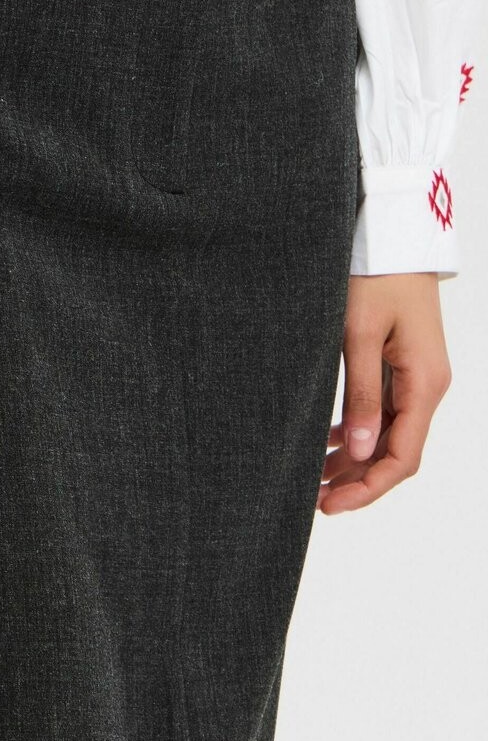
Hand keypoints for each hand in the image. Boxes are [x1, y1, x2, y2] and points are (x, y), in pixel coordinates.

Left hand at [317, 272, 450, 514]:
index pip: (402, 457)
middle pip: (397, 453)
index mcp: (424, 384)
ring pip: (388, 436)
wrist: (393, 234)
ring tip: (314, 479)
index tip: (331, 505)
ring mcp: (416, 378)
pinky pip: (383, 413)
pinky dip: (358, 432)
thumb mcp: (358, 335)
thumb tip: (360, 451)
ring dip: (355, 460)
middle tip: (315, 501)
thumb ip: (359, 395)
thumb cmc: (375, 276)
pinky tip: (329, 443)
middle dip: (358, 481)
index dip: (368, 488)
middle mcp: (427, 387)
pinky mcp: (402, 368)